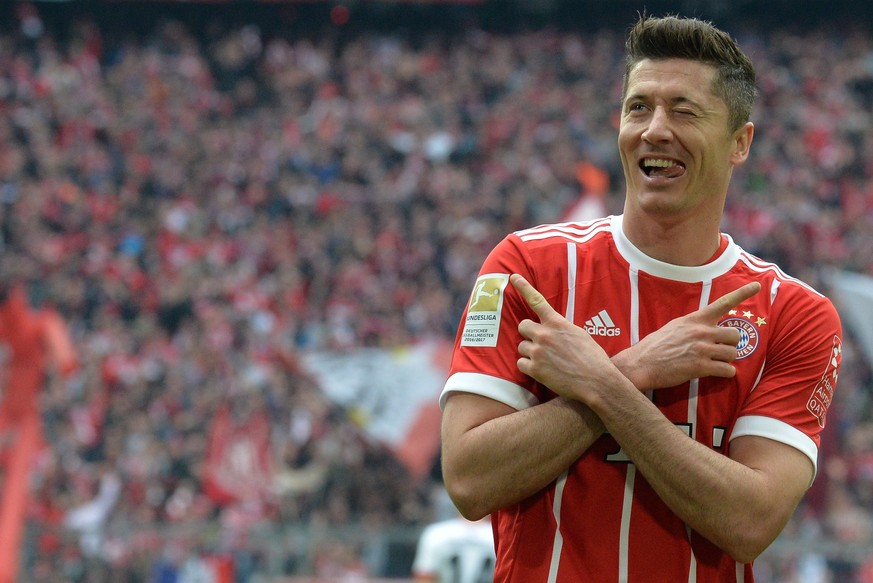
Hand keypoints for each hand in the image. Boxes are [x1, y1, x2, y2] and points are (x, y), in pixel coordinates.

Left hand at [512, 274, 619, 402]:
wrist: (596, 381)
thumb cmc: (593, 358)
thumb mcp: (579, 334)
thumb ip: (562, 328)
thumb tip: (553, 327)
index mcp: (557, 323)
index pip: (537, 300)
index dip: (524, 287)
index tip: (513, 277)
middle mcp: (544, 334)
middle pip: (523, 326)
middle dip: (528, 333)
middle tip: (539, 342)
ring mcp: (538, 351)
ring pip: (522, 347)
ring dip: (530, 352)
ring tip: (547, 361)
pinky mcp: (535, 369)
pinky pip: (521, 364)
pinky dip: (528, 367)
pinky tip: (543, 371)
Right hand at [615, 281, 761, 389]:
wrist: (641, 364)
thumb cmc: (656, 346)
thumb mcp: (674, 327)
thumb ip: (694, 325)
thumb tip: (709, 328)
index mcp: (694, 319)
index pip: (722, 303)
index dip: (742, 294)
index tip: (757, 287)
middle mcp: (701, 331)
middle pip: (735, 336)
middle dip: (731, 345)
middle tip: (720, 351)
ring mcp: (701, 349)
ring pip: (733, 354)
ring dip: (726, 361)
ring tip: (713, 363)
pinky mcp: (700, 367)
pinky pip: (727, 370)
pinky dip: (725, 374)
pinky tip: (714, 373)